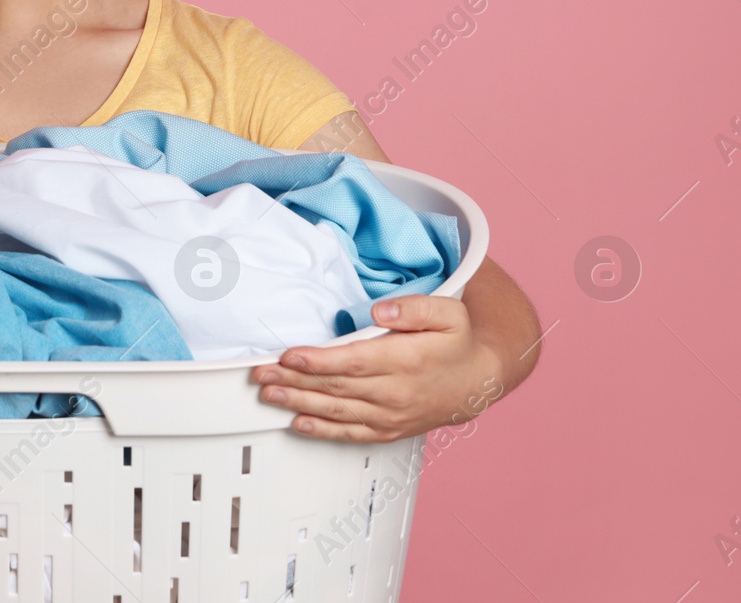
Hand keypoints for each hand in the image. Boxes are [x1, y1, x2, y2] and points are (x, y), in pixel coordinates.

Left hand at [249, 294, 502, 442]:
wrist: (479, 381)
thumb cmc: (458, 342)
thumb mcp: (447, 311)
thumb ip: (413, 307)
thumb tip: (380, 310)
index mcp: (406, 360)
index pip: (352, 362)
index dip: (317, 360)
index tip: (288, 355)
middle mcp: (395, 392)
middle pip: (335, 387)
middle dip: (293, 380)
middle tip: (261, 374)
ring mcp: (390, 415)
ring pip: (336, 411)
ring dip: (298, 403)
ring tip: (268, 394)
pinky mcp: (388, 430)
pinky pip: (350, 434)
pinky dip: (322, 430)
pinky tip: (298, 423)